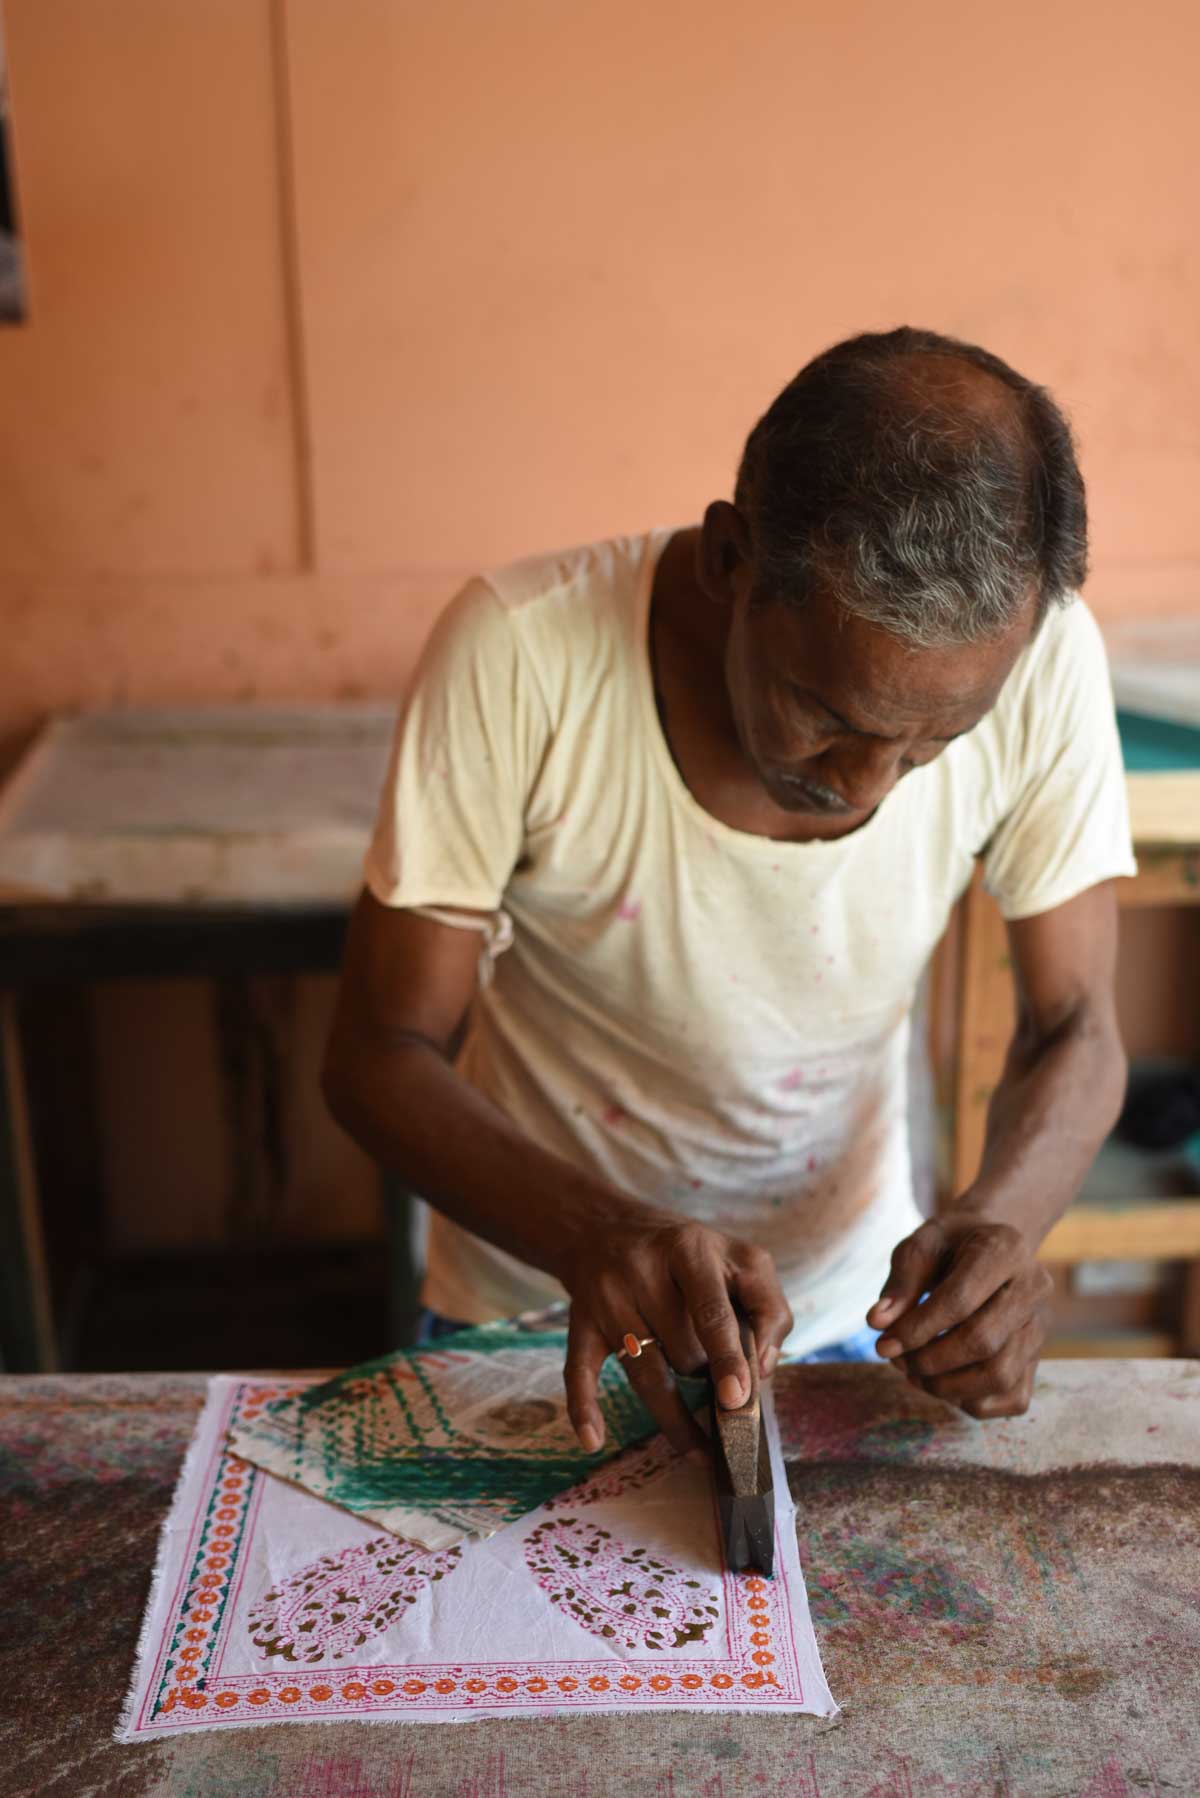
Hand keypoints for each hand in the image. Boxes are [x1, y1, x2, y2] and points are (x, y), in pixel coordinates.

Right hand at [560, 1215, 792, 1457]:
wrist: (607, 1227)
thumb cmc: (690, 1253)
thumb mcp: (740, 1259)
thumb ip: (769, 1308)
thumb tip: (760, 1371)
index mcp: (688, 1249)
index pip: (710, 1310)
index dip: (726, 1356)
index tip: (738, 1398)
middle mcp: (640, 1270)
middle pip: (681, 1349)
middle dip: (706, 1373)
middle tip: (721, 1385)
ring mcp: (606, 1298)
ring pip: (645, 1372)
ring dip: (674, 1414)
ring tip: (700, 1449)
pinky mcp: (580, 1323)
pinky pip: (579, 1371)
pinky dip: (584, 1407)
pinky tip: (594, 1439)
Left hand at [865, 1213, 1052, 1417]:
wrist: (992, 1247)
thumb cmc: (951, 1244)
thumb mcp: (922, 1245)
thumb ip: (902, 1282)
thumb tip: (877, 1323)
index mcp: (1006, 1249)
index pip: (961, 1300)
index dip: (918, 1328)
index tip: (883, 1344)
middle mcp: (1034, 1288)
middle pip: (984, 1342)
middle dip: (930, 1360)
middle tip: (897, 1360)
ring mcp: (1041, 1326)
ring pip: (1000, 1376)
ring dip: (948, 1387)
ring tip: (914, 1374)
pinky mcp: (1039, 1357)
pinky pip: (1012, 1398)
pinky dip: (971, 1401)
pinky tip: (942, 1382)